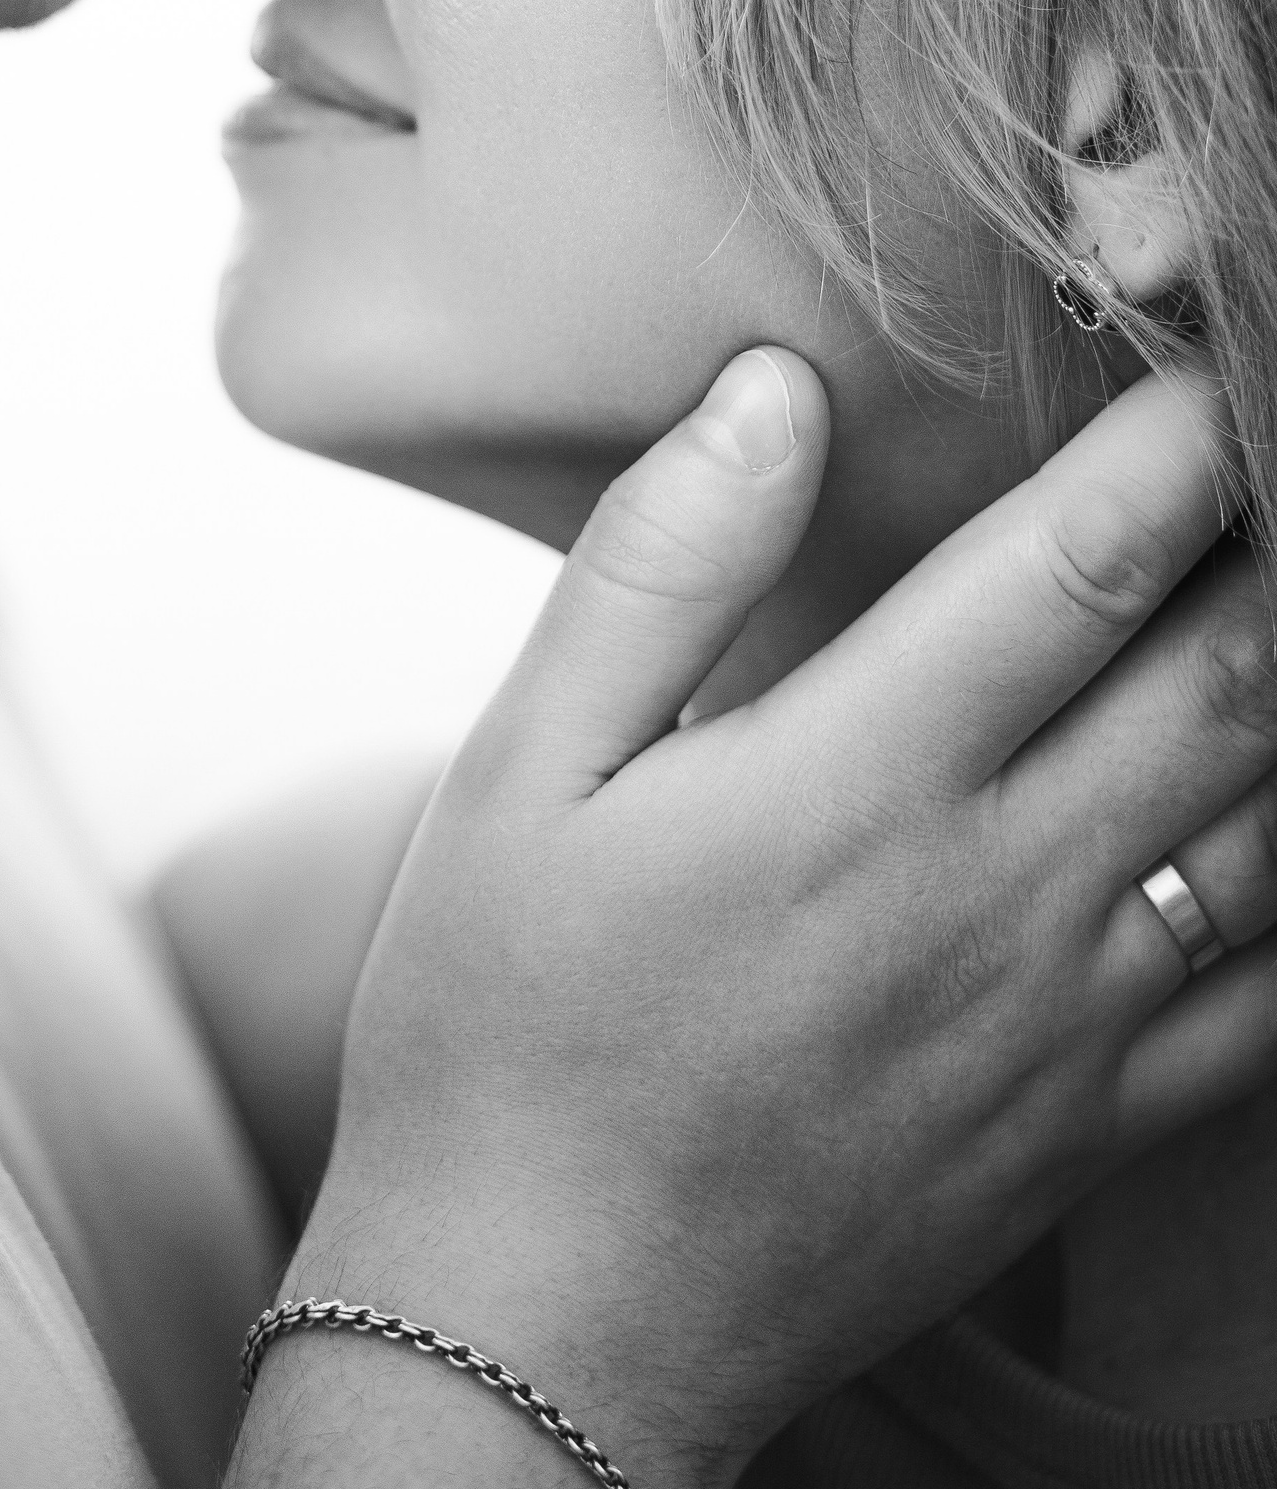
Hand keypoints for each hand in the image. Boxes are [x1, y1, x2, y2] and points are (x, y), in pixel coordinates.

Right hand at [233, 350, 1276, 1486]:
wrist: (543, 1332)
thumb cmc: (502, 1024)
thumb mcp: (519, 772)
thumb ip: (661, 566)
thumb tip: (774, 390)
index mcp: (857, 781)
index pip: (1084, 565)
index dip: (1179, 445)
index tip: (1200, 367)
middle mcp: (999, 894)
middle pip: (1230, 676)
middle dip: (1268, 546)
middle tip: (1258, 462)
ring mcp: (1067, 1026)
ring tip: (1264, 608)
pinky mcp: (1089, 1132)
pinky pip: (1275, 1000)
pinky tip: (1275, 818)